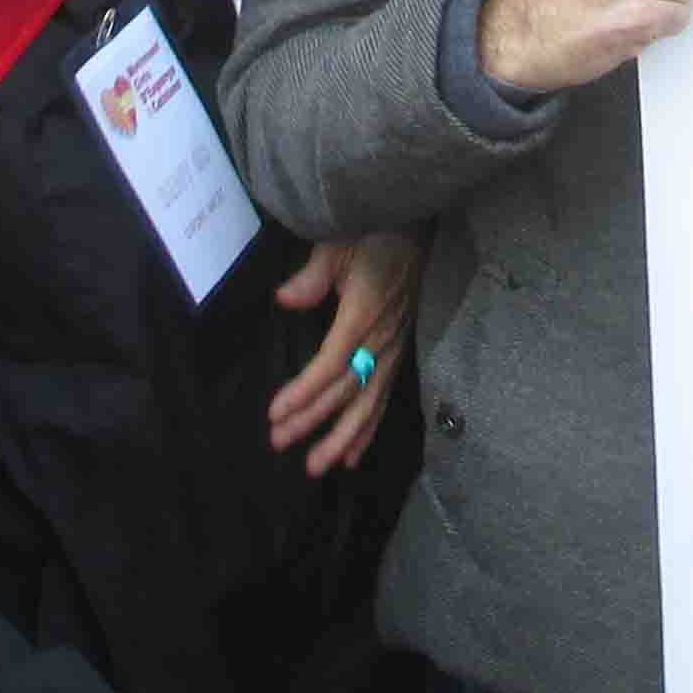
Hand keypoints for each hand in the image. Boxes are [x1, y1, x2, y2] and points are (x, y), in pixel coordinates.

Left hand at [266, 231, 417, 474]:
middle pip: (345, 389)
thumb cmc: (373, 232)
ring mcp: (393, 348)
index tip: (276, 413)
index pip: (331, 363)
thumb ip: (312, 276)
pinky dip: (369, 428)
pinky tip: (353, 455)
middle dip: (311, 419)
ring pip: (368, 403)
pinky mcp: (399, 351)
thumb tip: (284, 299)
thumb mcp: (338, 243)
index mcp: (363, 313)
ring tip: (316, 466)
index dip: (305, 391)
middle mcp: (381, 338)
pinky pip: (383, 397)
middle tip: (279, 442)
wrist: (417, 225)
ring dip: (341, 437)